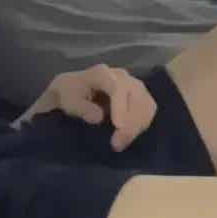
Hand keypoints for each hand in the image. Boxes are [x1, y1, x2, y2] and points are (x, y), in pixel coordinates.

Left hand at [20, 64, 155, 151]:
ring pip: (145, 103)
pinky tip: (129, 137)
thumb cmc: (69, 95)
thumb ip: (81, 107)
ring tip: (121, 143)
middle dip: (130, 122)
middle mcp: (121, 75)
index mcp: (101, 73)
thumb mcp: (67, 100)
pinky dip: (141, 124)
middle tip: (117, 144)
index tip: (118, 126)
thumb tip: (99, 117)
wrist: (72, 91)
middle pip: (135, 95)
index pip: (116, 87)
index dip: (120, 106)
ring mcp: (132, 84)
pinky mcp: (140, 96)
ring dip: (137, 126)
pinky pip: (148, 109)